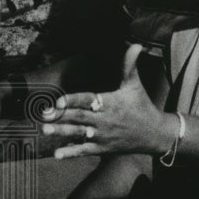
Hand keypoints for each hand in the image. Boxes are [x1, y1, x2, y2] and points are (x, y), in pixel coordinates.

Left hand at [41, 45, 172, 158]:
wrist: (155, 134)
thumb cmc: (142, 107)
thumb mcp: (135, 85)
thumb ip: (129, 65)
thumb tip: (135, 44)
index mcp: (110, 103)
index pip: (89, 100)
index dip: (74, 100)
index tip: (59, 101)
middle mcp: (105, 120)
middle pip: (79, 117)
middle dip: (61, 116)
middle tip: (43, 114)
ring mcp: (103, 135)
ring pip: (79, 133)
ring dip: (61, 132)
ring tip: (45, 130)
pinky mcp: (103, 148)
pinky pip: (85, 151)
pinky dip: (71, 152)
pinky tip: (57, 154)